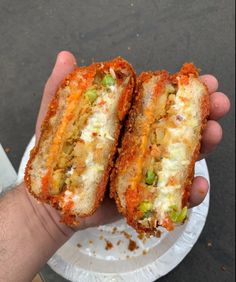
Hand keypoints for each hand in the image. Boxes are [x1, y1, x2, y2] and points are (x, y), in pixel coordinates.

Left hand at [34, 51, 230, 228]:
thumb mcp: (56, 120)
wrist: (56, 199)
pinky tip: (196, 185)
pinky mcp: (146, 195)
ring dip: (204, 144)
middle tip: (217, 104)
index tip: (201, 81)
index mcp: (125, 122)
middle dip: (202, 112)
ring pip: (182, 155)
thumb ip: (59, 89)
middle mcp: (140, 143)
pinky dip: (190, 191)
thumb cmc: (57, 159)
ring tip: (212, 134)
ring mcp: (145, 169)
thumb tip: (65, 57)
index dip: (181, 91)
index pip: (159, 102)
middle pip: (177, 126)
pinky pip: (173, 194)